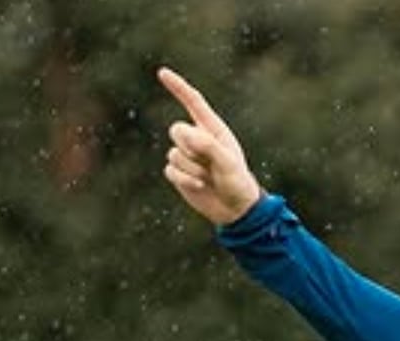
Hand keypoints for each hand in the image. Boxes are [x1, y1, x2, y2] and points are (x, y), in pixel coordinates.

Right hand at [158, 67, 262, 225]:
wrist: (235, 208)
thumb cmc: (237, 181)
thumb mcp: (227, 161)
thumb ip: (206, 144)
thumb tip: (182, 134)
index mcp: (212, 129)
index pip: (193, 102)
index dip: (178, 87)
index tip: (162, 73)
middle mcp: (197, 139)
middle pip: (177, 129)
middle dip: (190, 146)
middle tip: (210, 162)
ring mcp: (186, 155)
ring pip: (174, 153)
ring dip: (192, 168)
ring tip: (209, 177)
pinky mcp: (178, 173)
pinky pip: (170, 170)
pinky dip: (185, 179)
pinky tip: (200, 185)